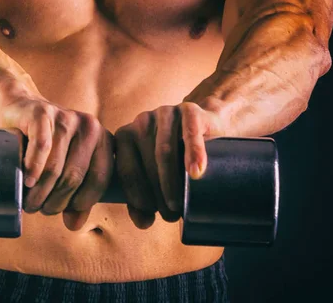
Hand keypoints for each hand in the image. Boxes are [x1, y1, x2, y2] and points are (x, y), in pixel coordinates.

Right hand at [1, 96, 114, 230]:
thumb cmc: (48, 145)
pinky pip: (41, 146)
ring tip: (29, 203)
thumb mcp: (68, 165)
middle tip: (39, 209)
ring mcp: (66, 117)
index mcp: (103, 140)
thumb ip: (76, 192)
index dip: (81, 202)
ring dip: (40, 191)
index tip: (62, 212)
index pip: (99, 179)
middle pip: (74, 176)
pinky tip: (27, 182)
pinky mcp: (42, 113)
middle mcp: (89, 127)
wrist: (22, 109)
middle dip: (56, 201)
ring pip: (56, 166)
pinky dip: (33, 169)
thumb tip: (74, 224)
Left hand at [113, 102, 224, 228]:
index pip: (125, 169)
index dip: (135, 194)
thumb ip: (143, 196)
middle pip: (146, 162)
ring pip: (164, 150)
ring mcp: (164, 113)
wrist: (206, 128)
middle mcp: (140, 122)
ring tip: (179, 205)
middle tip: (169, 215)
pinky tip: (196, 173)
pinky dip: (193, 154)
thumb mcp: (156, 175)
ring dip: (171, 181)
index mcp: (125, 137)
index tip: (148, 214)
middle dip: (156, 193)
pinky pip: (190, 132)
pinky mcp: (189, 109)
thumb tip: (142, 222)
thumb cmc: (176, 159)